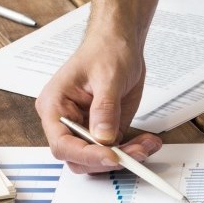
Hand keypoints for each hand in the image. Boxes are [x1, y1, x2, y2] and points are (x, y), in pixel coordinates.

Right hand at [36, 34, 161, 173]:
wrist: (120, 43)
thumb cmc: (105, 50)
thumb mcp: (107, 76)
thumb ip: (104, 108)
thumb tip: (103, 137)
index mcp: (55, 106)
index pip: (62, 143)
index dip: (86, 154)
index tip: (111, 156)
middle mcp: (67, 122)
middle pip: (79, 158)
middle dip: (108, 159)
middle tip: (135, 153)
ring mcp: (86, 128)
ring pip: (100, 159)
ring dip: (126, 157)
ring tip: (146, 145)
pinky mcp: (105, 131)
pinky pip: (117, 151)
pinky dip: (134, 150)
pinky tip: (148, 142)